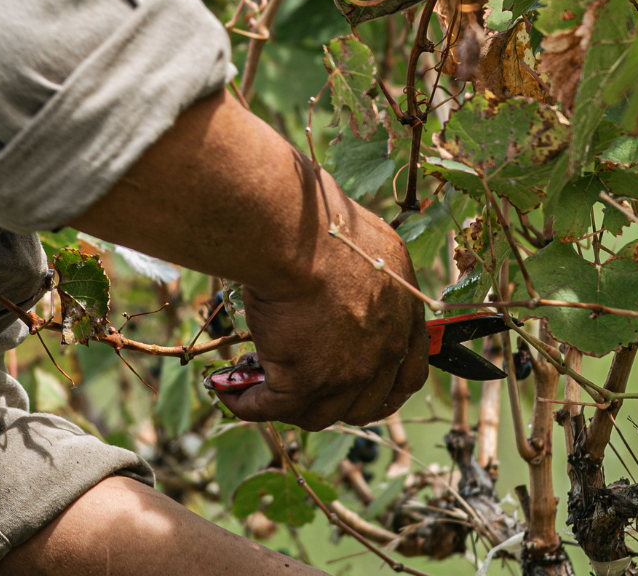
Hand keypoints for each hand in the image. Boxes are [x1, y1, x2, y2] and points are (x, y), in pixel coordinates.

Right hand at [215, 170, 427, 428]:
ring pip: (320, 414)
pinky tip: (229, 390)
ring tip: (261, 389)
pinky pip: (272, 408)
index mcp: (406, 317)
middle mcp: (386, 351)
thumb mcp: (372, 247)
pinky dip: (248, 404)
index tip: (362, 384)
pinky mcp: (306, 382)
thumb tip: (352, 279)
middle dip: (337, 402)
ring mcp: (349, 372)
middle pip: (368, 404)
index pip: (408, 374)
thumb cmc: (325, 223)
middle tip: (306, 390)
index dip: (384, 386)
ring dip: (290, 406)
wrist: (298, 236)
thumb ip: (372, 276)